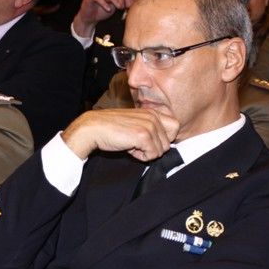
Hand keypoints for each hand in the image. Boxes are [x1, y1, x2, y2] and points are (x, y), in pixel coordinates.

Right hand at [62, 108, 179, 160]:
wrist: (93, 128)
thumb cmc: (111, 129)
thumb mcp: (134, 123)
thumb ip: (149, 129)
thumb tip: (163, 144)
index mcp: (152, 112)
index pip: (175, 127)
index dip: (165, 139)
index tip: (149, 141)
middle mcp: (153, 116)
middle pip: (169, 142)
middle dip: (154, 148)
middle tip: (137, 144)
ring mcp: (149, 125)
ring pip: (161, 151)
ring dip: (146, 153)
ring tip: (130, 144)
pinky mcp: (143, 135)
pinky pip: (152, 155)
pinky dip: (140, 156)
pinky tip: (128, 148)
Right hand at [72, 0, 125, 36]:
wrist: (89, 19)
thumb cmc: (101, 12)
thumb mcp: (113, 6)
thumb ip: (118, 2)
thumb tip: (127, 0)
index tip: (125, 5)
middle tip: (122, 7)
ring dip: (114, 0)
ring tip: (117, 7)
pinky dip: (104, 3)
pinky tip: (108, 9)